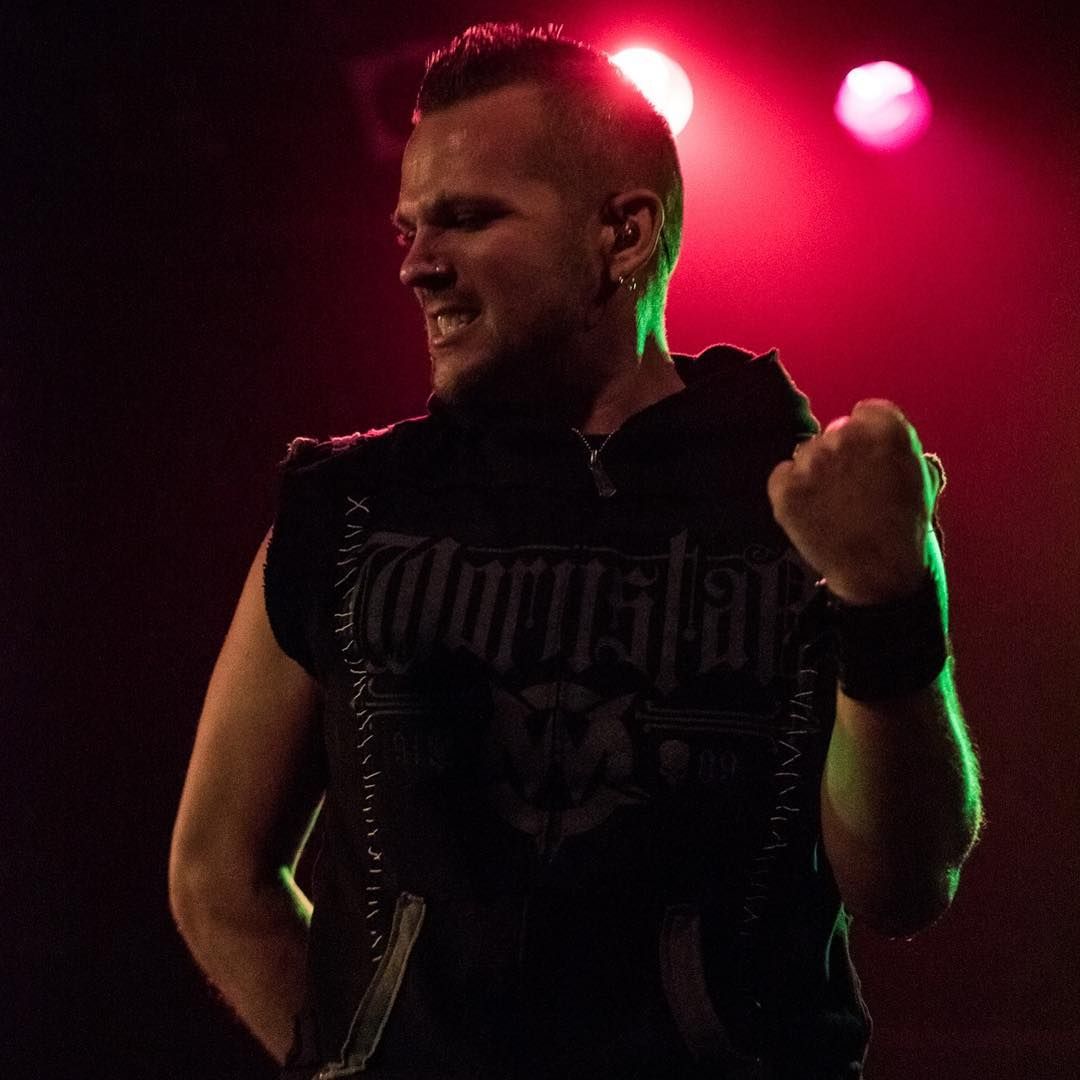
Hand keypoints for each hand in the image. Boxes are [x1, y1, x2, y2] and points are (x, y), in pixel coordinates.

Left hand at [767, 400, 939, 604]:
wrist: (878, 572)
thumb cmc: (906, 529)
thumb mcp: (921, 479)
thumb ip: (900, 450)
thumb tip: (883, 439)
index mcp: (886, 428)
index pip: (865, 413)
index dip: (868, 437)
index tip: (870, 459)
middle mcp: (845, 436)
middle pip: (834, 432)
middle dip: (841, 455)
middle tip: (850, 489)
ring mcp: (811, 461)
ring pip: (806, 454)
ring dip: (815, 473)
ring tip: (833, 507)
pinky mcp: (785, 486)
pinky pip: (782, 476)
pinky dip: (791, 491)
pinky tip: (812, 513)